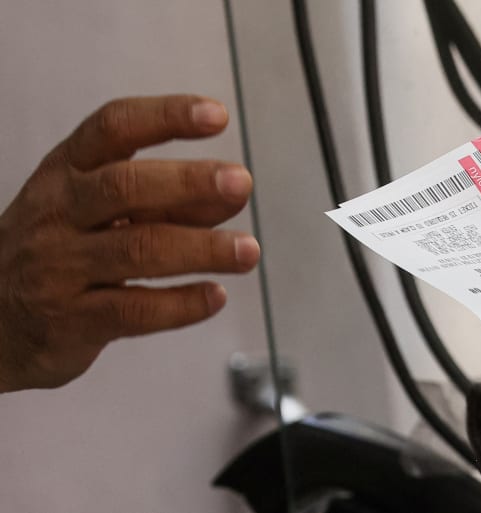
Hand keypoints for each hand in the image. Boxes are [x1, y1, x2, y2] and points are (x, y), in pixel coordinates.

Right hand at [0, 95, 259, 392]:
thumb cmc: (60, 252)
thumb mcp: (100, 212)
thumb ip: (167, 201)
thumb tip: (232, 195)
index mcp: (66, 171)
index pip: (113, 127)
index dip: (166, 116)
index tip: (217, 115)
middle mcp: (58, 212)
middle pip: (124, 186)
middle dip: (188, 182)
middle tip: (241, 183)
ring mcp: (60, 267)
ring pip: (137, 250)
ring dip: (202, 248)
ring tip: (248, 250)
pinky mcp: (70, 321)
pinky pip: (134, 310)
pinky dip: (182, 304)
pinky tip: (215, 296)